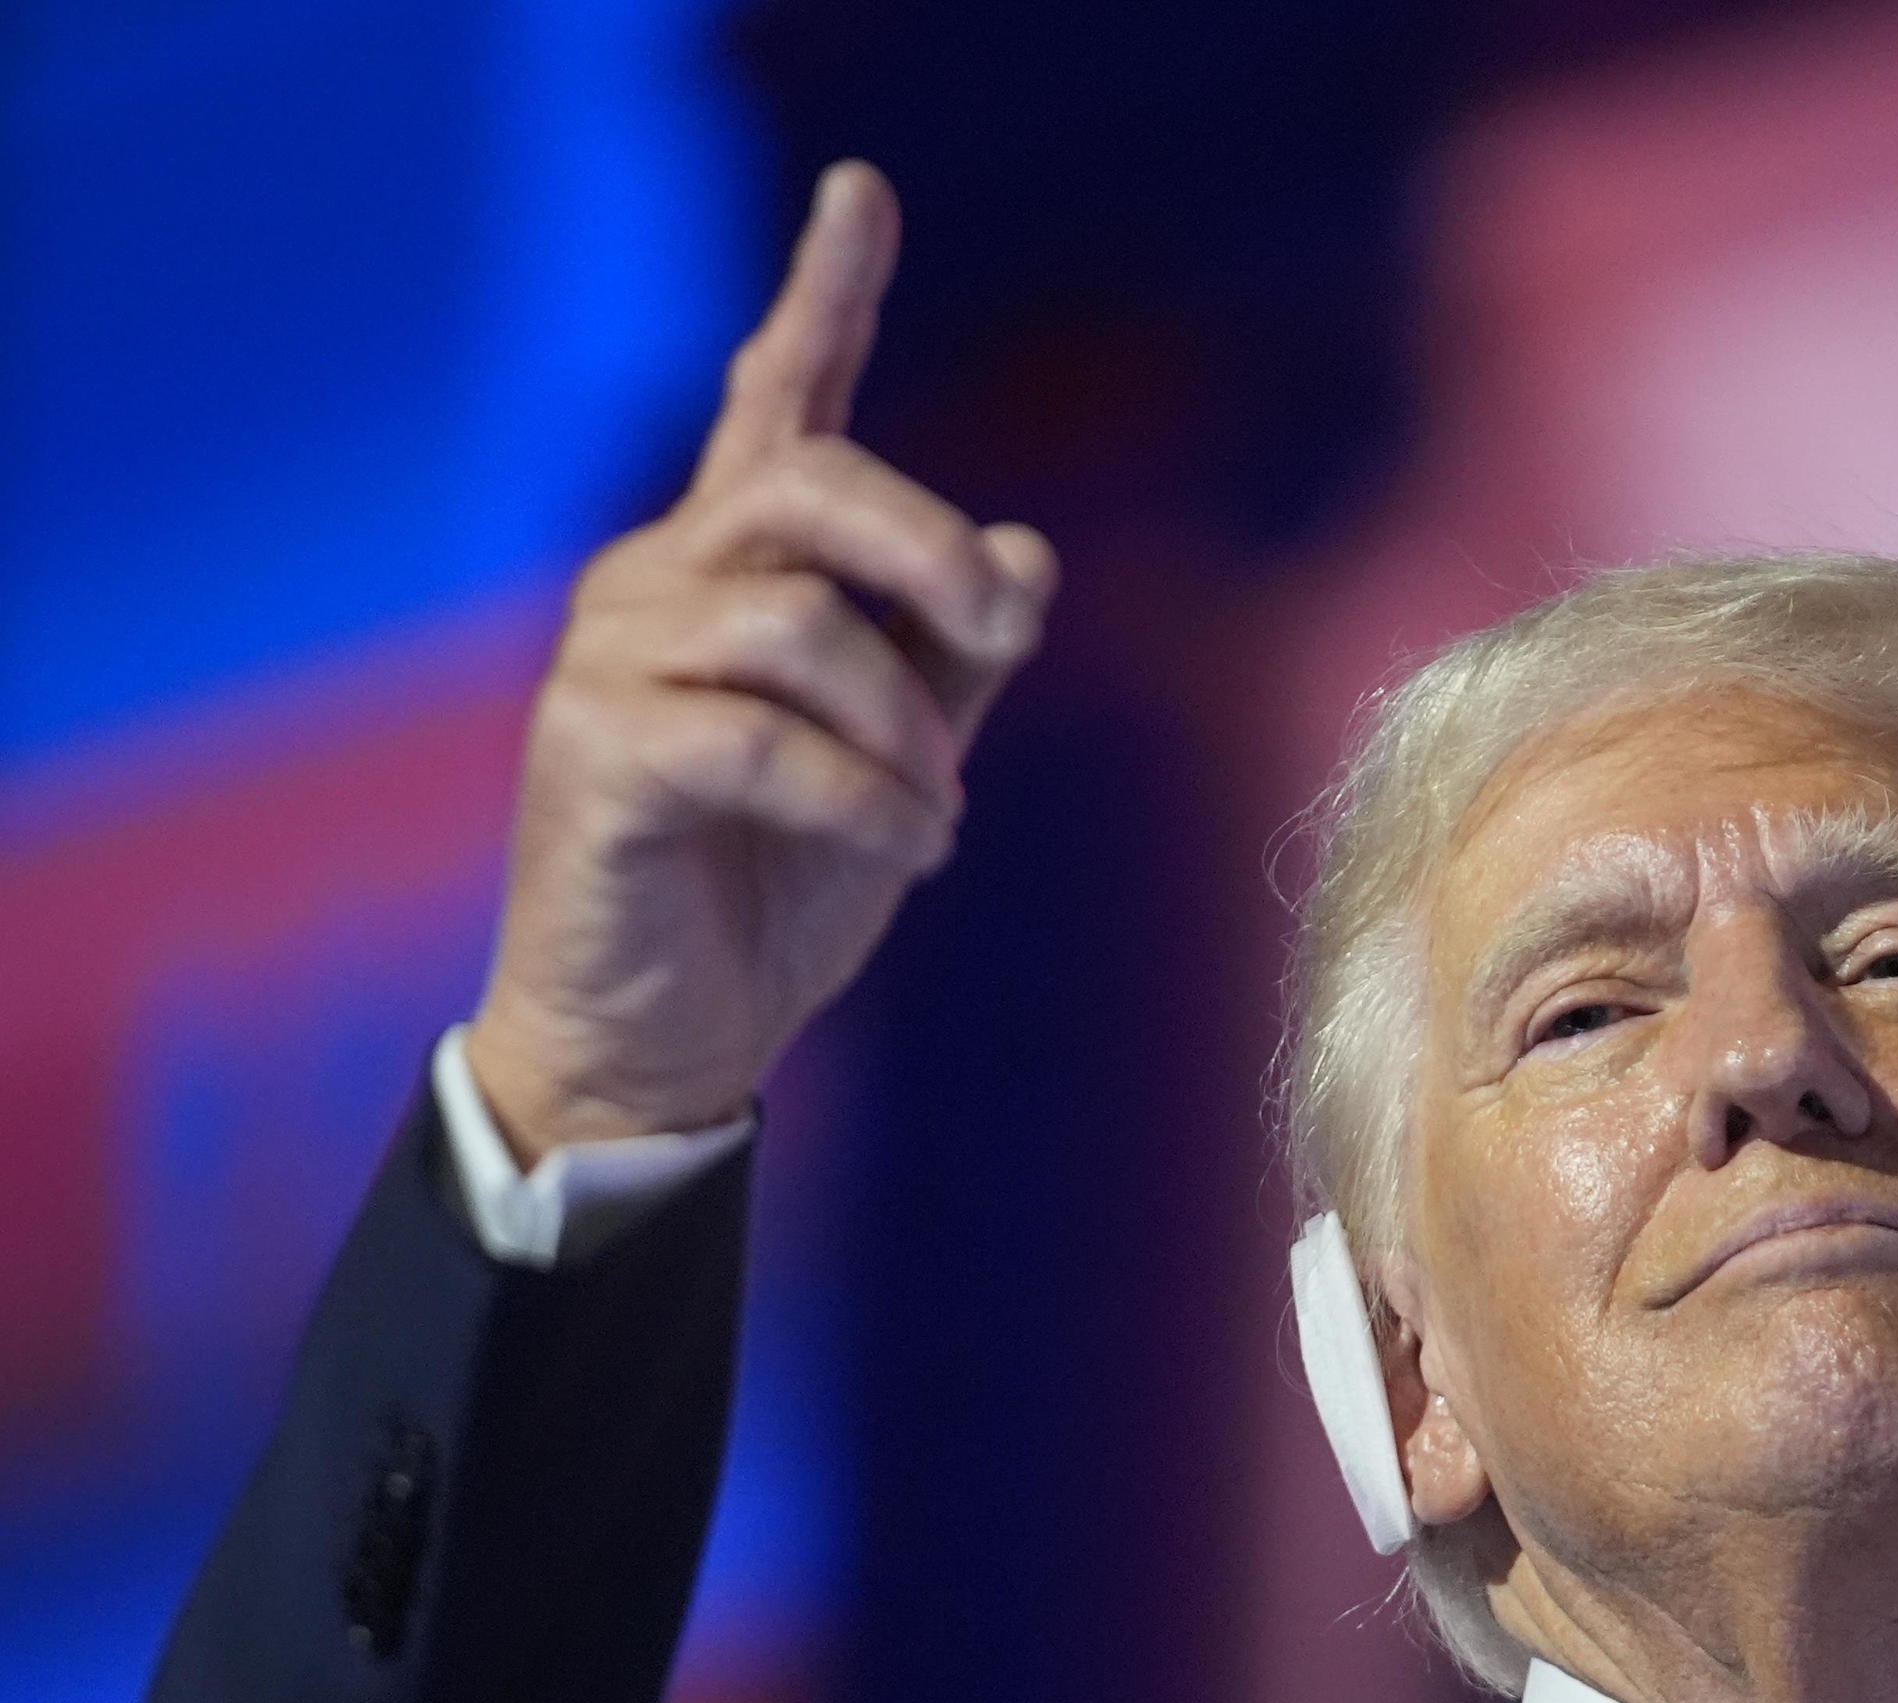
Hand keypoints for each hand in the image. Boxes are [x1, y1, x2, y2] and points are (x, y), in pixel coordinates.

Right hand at [464, 162, 1052, 1164]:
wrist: (673, 1039)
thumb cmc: (781, 889)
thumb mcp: (907, 759)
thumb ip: (956, 658)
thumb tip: (1026, 557)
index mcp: (736, 567)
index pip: (777, 399)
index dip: (825, 293)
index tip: (865, 190)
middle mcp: (659, 582)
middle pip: (809, 484)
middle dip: (930, 554)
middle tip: (999, 647)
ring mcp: (611, 660)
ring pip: (797, 624)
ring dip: (906, 730)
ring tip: (936, 814)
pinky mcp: (593, 750)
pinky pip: (765, 740)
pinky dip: (866, 799)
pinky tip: (906, 848)